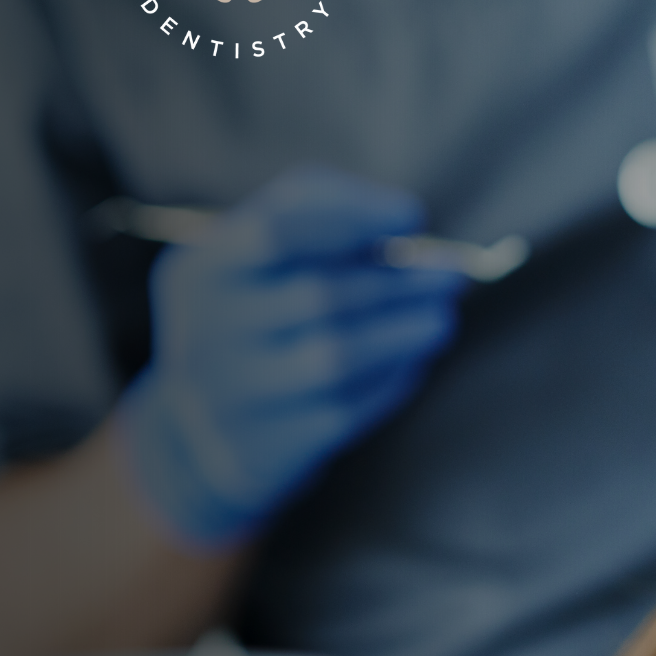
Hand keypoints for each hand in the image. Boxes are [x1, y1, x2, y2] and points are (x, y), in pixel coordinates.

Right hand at [115, 165, 467, 546]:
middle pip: (319, 296)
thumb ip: (324, 209)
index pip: (281, 231)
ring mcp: (233, 395)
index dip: (354, 218)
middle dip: (400, 281)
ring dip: (404, 331)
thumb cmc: (255, 306)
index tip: (413, 216)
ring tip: (440, 317)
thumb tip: (405, 219)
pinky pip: (345, 408)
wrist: (202, 423)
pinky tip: (411, 360)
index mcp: (204, 269)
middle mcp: (205, 331)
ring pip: (336, 357)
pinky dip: (389, 380)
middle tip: (452, 272)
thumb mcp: (260, 245)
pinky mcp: (267, 446)